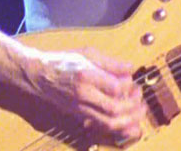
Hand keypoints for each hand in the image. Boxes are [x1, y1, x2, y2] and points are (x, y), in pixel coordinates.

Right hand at [29, 48, 146, 139]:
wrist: (38, 76)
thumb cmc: (62, 62)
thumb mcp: (87, 53)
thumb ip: (110, 63)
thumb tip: (130, 69)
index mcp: (85, 76)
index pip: (115, 87)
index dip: (129, 87)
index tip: (133, 82)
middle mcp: (82, 95)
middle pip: (113, 109)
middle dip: (133, 107)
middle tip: (141, 99)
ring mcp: (80, 108)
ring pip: (107, 122)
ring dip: (128, 121)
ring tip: (139, 113)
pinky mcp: (78, 115)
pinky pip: (100, 125)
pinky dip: (116, 127)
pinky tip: (128, 123)